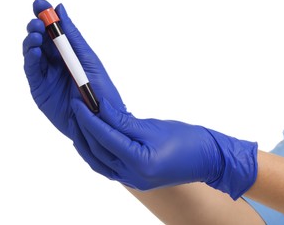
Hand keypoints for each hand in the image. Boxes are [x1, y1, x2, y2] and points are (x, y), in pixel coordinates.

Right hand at [22, 0, 125, 141]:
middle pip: (41, 40)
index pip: (54, 32)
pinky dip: (31, 59)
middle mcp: (56, 63)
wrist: (103, 120)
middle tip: (38, 21)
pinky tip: (35, 51)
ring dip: (32, 41)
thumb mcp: (88, 59)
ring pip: (33, 54)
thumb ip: (73, 37)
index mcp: (70, 54)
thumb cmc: (102, 90)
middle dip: (37, 27)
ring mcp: (47, 76)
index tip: (40, 4)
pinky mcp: (40, 90)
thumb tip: (61, 8)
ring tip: (37, 34)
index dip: (46, 17)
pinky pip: (32, 71)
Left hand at [72, 98, 257, 199]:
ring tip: (80, 123)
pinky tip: (93, 140)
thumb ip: (124, 121)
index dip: (89, 118)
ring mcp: (132, 181)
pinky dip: (97, 152)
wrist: (206, 159)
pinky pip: (107, 167)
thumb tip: (102, 109)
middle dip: (85, 128)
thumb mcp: (154, 127)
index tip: (79, 102)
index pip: (105, 137)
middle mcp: (132, 176)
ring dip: (87, 142)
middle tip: (77, 108)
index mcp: (139, 163)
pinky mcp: (134, 179)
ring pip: (99, 161)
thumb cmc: (187, 141)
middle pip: (98, 150)